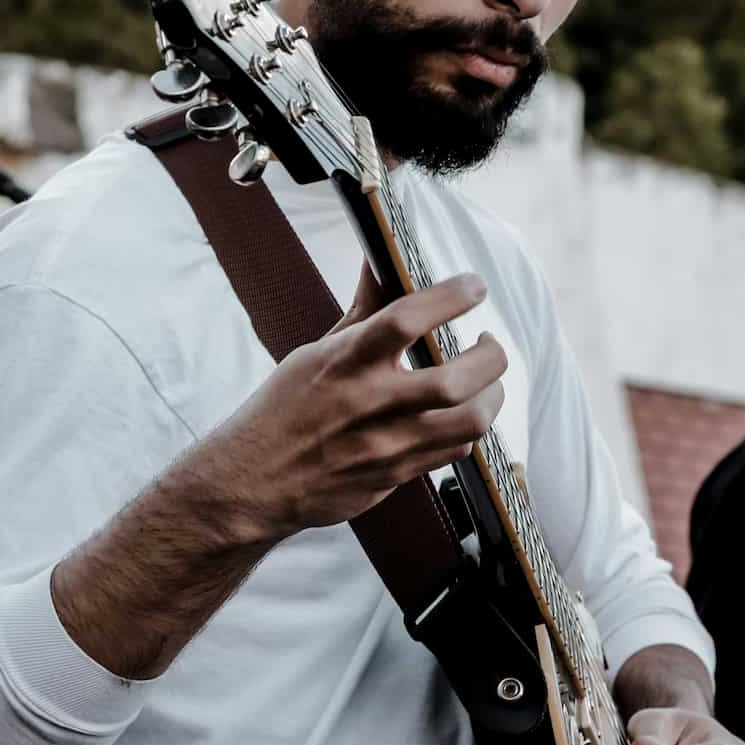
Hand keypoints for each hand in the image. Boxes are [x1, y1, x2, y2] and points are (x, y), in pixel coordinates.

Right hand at [186, 268, 507, 543]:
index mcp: (345, 362)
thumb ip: (363, 311)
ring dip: (492, 395)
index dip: (449, 297)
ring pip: (469, 421)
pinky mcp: (396, 476)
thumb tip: (379, 261)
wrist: (253, 483)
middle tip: (489, 343)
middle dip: (491, 356)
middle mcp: (369, 403)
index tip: (474, 286)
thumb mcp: (316, 352)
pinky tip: (461, 414)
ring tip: (487, 381)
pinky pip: (455, 450)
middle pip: (456, 380)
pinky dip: (469, 427)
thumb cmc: (283, 410)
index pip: (405, 319)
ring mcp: (387, 445)